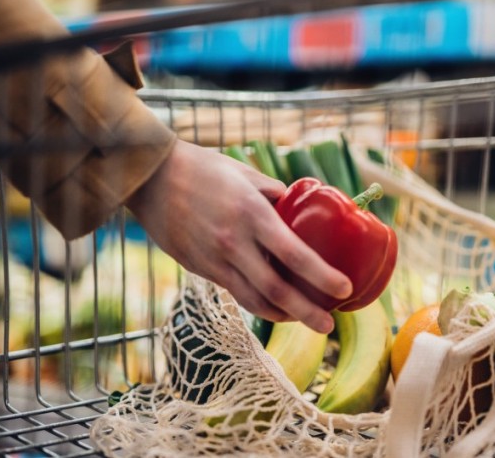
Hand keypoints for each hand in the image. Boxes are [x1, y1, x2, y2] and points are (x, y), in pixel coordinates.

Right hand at [125, 140, 351, 333]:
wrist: (150, 178)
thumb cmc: (203, 168)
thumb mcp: (246, 173)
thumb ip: (275, 194)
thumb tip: (299, 209)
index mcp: (252, 214)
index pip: (294, 254)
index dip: (322, 276)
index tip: (344, 288)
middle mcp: (234, 243)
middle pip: (276, 290)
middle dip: (307, 313)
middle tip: (329, 326)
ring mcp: (215, 260)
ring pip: (254, 300)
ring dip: (283, 315)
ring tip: (306, 320)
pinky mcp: (200, 269)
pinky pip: (235, 293)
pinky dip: (259, 304)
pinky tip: (276, 307)